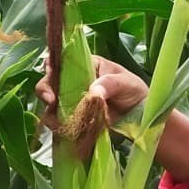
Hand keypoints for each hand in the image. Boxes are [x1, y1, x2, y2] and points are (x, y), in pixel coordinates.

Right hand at [35, 55, 188, 181]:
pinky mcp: (74, 117)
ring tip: (58, 119)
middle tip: (51, 101)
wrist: (141, 118)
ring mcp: (73, 100)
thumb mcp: (127, 83)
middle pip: (52, 81)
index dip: (52, 66)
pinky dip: (58, 125)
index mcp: (87, 64)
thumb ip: (111, 84)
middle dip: (46, 90)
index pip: (64, 60)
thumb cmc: (135, 92)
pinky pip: (60, 120)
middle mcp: (75, 80)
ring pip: (53, 102)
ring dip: (51, 110)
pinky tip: (63, 129)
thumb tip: (93, 91)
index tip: (50, 74)